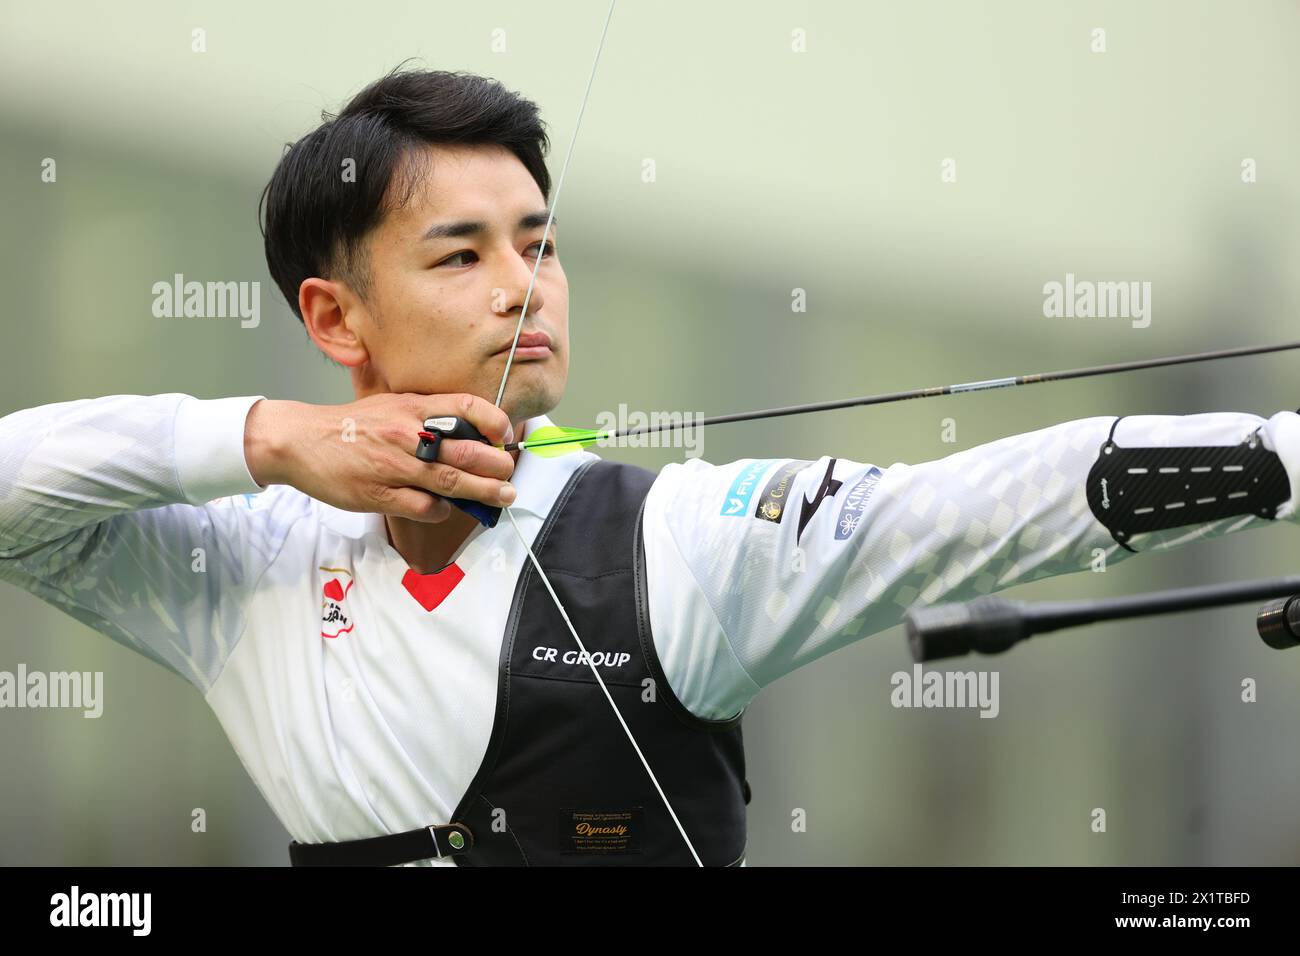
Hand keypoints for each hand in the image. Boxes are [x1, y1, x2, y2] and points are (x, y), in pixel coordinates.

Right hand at [243, 394, 516, 521]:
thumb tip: (468, 433)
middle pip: (467, 450)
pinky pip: (424, 507)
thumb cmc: (350, 426)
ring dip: (484, 492)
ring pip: (452, 481)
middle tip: (510, 472)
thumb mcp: (391, 406)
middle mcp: (407, 434)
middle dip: (497, 464)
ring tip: (504, 495)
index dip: (495, 420)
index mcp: (412, 408)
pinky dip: (442, 510)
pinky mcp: (380, 494)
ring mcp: (394, 466)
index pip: (466, 407)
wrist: (300, 440)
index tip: (506, 434)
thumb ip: (426, 417)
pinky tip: (447, 508)